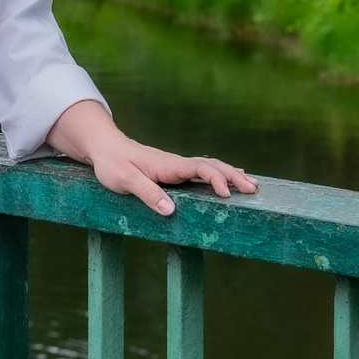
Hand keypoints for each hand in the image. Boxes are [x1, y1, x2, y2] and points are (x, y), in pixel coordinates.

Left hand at [46, 99, 255, 215]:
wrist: (103, 147)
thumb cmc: (111, 164)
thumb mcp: (124, 180)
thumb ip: (146, 193)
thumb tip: (170, 210)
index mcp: (167, 165)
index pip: (199, 168)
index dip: (216, 179)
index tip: (227, 194)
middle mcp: (176, 163)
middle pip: (211, 165)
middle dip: (233, 176)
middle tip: (254, 189)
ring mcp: (176, 166)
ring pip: (209, 166)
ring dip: (230, 175)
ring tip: (252, 185)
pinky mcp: (173, 170)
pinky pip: (202, 170)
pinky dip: (220, 174)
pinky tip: (230, 179)